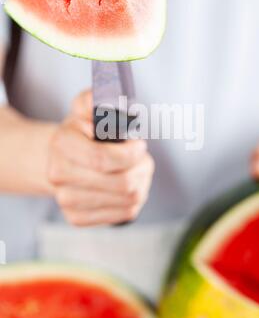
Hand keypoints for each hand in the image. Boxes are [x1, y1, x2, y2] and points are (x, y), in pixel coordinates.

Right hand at [47, 90, 154, 225]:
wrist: (61, 159)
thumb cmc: (81, 132)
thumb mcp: (86, 107)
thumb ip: (96, 98)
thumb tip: (109, 101)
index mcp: (61, 144)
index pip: (103, 159)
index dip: (131, 154)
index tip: (139, 145)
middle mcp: (58, 177)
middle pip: (122, 184)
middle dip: (141, 168)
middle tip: (141, 157)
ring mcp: (67, 201)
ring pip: (128, 200)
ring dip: (141, 182)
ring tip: (136, 169)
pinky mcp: (78, 219)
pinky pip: (124, 213)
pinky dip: (135, 198)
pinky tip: (128, 185)